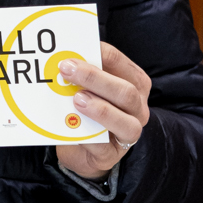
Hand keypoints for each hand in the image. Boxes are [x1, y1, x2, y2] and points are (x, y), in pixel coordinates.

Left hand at [53, 41, 150, 181]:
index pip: (122, 65)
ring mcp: (128, 133)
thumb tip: (64, 57)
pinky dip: (87, 135)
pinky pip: (102, 145)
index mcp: (134, 85)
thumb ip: (84, 76)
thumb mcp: (90, 89)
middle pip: (126, 92)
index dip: (102, 54)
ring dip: (100, 108)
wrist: (84, 150)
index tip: (78, 48)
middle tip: (67, 69)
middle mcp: (137, 108)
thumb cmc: (88, 112)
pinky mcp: (111, 154)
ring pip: (125, 121)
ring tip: (77, 98)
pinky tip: (72, 124)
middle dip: (95, 78)